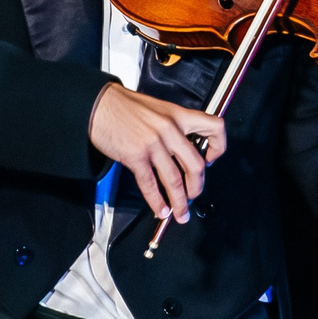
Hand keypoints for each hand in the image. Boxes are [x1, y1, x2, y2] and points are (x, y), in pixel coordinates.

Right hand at [89, 83, 223, 223]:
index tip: (211, 159)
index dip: (219, 146)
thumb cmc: (124, 105)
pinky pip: (151, 185)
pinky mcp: (136, 156)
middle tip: (193, 195)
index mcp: (178, 115)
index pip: (213, 127)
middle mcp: (170, 129)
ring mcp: (153, 144)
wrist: (98, 105)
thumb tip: (183, 147)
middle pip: (196, 164)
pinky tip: (160, 209)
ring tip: (180, 213)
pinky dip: (157, 202)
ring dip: (179, 202)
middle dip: (197, 187)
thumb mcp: (158, 108)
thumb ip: (173, 125)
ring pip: (175, 180)